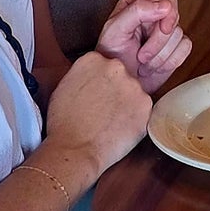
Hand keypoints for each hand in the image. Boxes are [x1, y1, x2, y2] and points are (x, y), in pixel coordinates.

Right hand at [42, 51, 151, 178]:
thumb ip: (82, 75)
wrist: (75, 150)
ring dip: (126, 104)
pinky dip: (135, 119)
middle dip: (115, 90)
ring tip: (110, 122)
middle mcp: (116, 67)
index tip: (95, 94)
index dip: (99, 83)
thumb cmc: (64, 125)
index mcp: (92, 59)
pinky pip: (142, 110)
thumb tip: (91, 78)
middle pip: (120, 75)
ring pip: (133, 92)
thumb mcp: (63, 88)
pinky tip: (119, 129)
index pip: (102, 64)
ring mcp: (133, 85)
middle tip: (103, 110)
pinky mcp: (146, 105)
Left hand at [95, 0, 193, 93]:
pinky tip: (153, 66)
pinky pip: (185, 49)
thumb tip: (165, 5)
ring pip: (180, 35)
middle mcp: (153, 14)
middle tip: (143, 54)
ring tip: (143, 61)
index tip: (162, 27)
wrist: (117, 85)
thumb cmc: (109, 58)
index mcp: (137, 2)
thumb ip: (137, 11)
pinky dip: (169, 62)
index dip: (169, 7)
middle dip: (159, 40)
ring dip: (160, 55)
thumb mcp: (115, 31)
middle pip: (175, 16)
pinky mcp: (174, 48)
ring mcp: (165, 32)